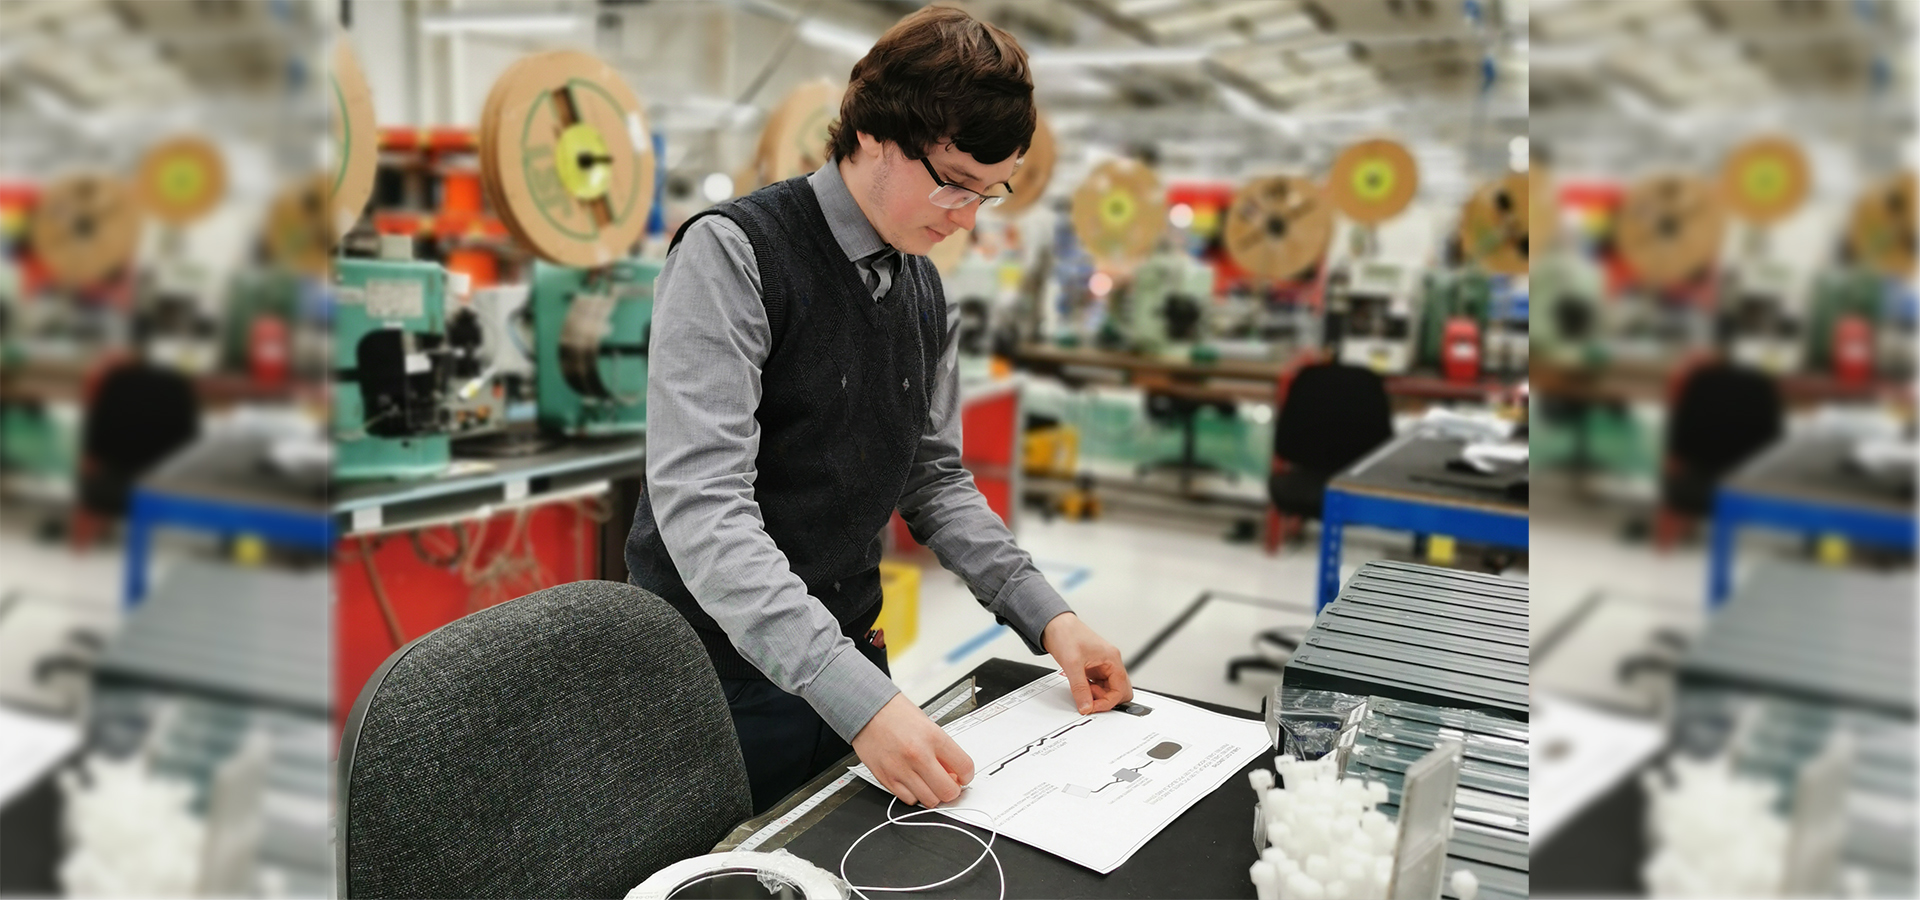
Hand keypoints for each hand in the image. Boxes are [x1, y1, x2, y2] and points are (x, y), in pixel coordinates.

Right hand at [851, 693, 974, 808]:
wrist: (867, 710)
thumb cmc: (896, 714)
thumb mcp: (928, 725)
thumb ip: (942, 750)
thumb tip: (954, 772)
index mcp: (933, 737)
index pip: (964, 767)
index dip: (967, 776)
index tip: (963, 777)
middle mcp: (918, 755)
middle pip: (948, 791)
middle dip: (952, 790)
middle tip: (949, 784)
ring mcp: (901, 769)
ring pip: (929, 800)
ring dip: (933, 795)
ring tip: (930, 784)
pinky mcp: (886, 778)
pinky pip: (908, 799)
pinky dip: (914, 795)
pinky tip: (913, 783)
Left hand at [1042, 612, 1133, 714]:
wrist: (1054, 624)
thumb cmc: (1066, 634)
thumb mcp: (1072, 664)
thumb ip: (1080, 688)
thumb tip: (1085, 706)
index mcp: (1112, 659)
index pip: (1120, 689)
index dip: (1107, 702)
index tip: (1091, 707)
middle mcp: (1110, 662)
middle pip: (1119, 691)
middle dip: (1106, 699)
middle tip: (1089, 699)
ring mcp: (1102, 666)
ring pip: (1109, 689)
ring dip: (1097, 696)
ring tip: (1082, 691)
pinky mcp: (1093, 668)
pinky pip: (1098, 686)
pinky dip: (1091, 691)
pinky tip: (1080, 688)